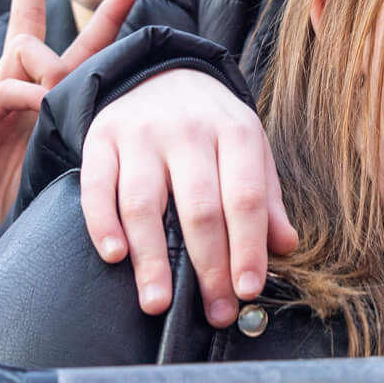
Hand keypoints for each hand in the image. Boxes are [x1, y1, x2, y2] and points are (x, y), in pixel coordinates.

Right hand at [0, 0, 137, 289]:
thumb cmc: (15, 209)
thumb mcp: (66, 164)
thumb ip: (89, 134)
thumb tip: (138, 121)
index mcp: (38, 97)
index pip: (71, 44)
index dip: (103, 14)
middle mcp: (13, 89)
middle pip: (27, 21)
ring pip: (25, 49)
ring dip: (54, 59)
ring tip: (62, 88)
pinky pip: (6, 89)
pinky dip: (29, 92)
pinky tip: (40, 103)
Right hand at [79, 69, 299, 327]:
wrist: (161, 72)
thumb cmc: (212, 124)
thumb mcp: (249, 148)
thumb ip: (265, 198)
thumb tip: (285, 247)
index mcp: (234, 131)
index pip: (245, 198)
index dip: (248, 247)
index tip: (248, 290)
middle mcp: (187, 130)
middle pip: (199, 208)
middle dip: (208, 267)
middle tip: (213, 311)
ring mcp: (140, 134)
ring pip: (145, 204)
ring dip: (151, 259)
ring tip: (158, 302)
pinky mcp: (101, 139)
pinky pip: (98, 188)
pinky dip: (103, 225)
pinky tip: (115, 256)